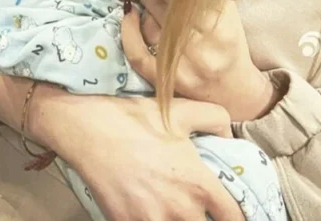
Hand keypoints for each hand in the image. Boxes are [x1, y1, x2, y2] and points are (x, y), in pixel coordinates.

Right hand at [30, 87, 243, 220]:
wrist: (85, 128)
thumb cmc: (133, 118)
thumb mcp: (181, 109)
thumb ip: (216, 120)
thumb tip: (228, 137)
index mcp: (198, 184)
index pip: (234, 219)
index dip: (235, 216)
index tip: (226, 211)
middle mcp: (180, 209)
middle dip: (200, 216)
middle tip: (190, 203)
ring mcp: (151, 220)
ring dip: (174, 219)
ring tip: (165, 205)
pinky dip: (148, 219)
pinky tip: (144, 208)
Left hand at [119, 0, 280, 120]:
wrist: (232, 91)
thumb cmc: (228, 45)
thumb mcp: (227, 15)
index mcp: (224, 29)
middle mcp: (204, 49)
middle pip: (167, 8)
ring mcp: (181, 66)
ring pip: (152, 25)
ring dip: (146, 6)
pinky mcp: (163, 79)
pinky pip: (137, 53)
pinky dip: (128, 31)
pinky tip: (129, 16)